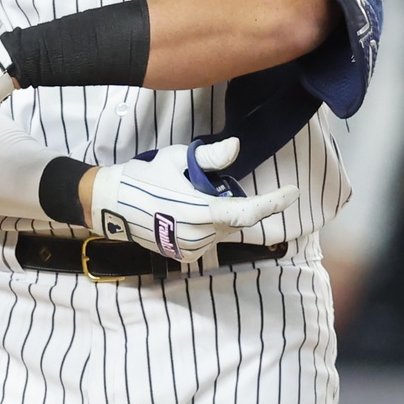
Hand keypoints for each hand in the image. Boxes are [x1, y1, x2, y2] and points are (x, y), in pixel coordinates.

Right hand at [86, 138, 299, 265]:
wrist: (110, 205)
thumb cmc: (143, 178)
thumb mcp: (176, 159)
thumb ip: (210, 157)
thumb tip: (236, 148)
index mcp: (201, 211)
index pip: (248, 211)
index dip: (274, 202)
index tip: (293, 192)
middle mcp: (201, 236)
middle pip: (236, 218)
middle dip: (232, 200)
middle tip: (201, 184)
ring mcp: (192, 249)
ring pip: (223, 229)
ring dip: (217, 213)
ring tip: (185, 198)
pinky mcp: (184, 256)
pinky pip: (209, 239)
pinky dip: (206, 225)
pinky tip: (181, 213)